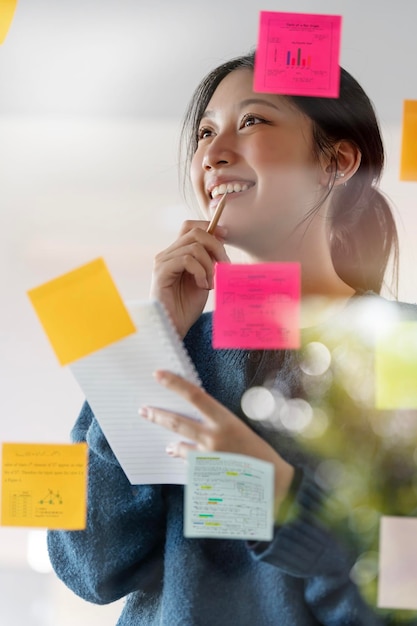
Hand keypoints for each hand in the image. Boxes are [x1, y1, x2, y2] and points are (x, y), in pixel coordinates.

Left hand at [139, 370, 293, 503]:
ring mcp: (207, 459)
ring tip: (167, 445)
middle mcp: (213, 438)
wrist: (274, 485)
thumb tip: (197, 419)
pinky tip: (187, 462)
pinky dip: (188, 462)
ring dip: (172, 444)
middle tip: (143, 410)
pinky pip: (190, 466)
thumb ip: (219, 424)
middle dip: (157, 415)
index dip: (174, 384)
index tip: (158, 375)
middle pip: (177, 422)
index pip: (195, 396)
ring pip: (179, 447)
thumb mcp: (241, 430)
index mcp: (225, 420)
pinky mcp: (204, 477)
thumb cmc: (261, 454)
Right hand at [150, 221, 229, 337]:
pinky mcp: (161, 272)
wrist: (174, 327)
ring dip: (209, 265)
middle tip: (224, 265)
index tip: (226, 235)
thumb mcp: (204, 278)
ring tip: (210, 283)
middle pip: (194, 233)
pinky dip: (200, 272)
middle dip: (216, 246)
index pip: (190, 227)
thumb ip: (208, 260)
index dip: (209, 226)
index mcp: (177, 253)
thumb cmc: (187, 307)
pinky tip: (203, 286)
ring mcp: (163, 262)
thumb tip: (221, 239)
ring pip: (194, 247)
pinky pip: (187, 260)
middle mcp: (167, 254)